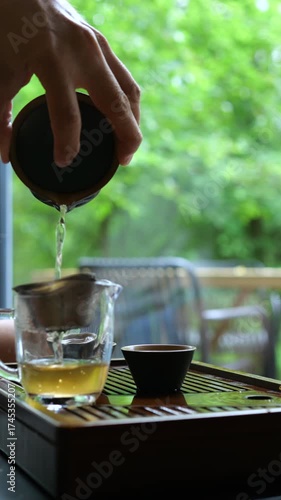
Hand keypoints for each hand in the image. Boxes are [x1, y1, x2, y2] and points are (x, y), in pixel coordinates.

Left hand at [0, 0, 141, 166]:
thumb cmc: (5, 29)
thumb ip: (0, 116)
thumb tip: (7, 154)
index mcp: (52, 60)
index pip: (67, 115)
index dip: (67, 145)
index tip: (63, 162)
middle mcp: (84, 52)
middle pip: (117, 104)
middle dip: (125, 137)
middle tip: (122, 161)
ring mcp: (98, 43)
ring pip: (129, 89)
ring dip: (133, 119)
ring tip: (127, 144)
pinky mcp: (101, 41)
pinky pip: (124, 76)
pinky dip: (127, 101)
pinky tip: (121, 116)